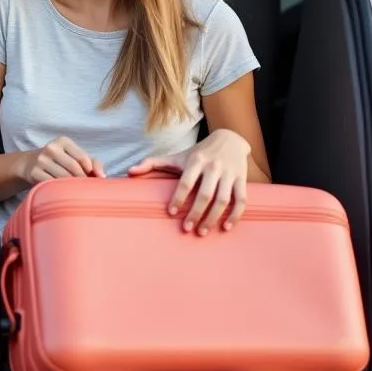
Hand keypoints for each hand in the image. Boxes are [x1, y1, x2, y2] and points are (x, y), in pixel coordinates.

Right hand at [16, 136, 105, 184]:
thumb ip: (94, 163)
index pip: (83, 158)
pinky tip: (60, 190)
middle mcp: (51, 148)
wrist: (30, 164)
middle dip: (81, 179)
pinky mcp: (34, 172)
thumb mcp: (76, 157)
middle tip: (82, 186)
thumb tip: (102, 176)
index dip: (89, 171)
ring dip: (71, 186)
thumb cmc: (61, 161)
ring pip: (63, 177)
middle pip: (74, 168)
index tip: (88, 176)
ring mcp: (41, 160)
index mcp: (63, 141)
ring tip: (72, 189)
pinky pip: (52, 184)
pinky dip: (59, 189)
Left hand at [128, 129, 251, 234]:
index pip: (186, 182)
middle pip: (205, 194)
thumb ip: (152, 163)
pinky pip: (241, 200)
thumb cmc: (198, 153)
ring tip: (202, 231)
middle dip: (195, 213)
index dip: (178, 198)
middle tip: (187, 229)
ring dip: (213, 218)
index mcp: (196, 161)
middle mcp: (213, 166)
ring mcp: (229, 173)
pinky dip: (235, 215)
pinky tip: (225, 227)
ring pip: (223, 199)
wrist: (230, 139)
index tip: (170, 212)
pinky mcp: (242, 179)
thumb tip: (129, 172)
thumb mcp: (176, 156)